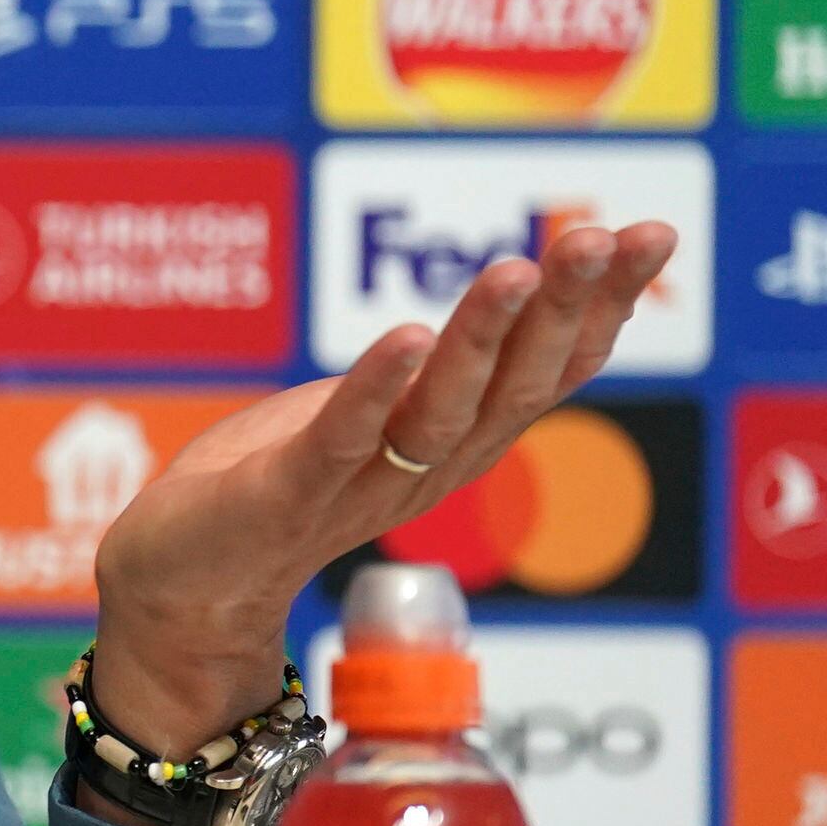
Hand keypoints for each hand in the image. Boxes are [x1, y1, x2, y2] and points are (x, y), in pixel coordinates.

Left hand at [82, 218, 678, 778]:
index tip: (651, 236)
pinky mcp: (284, 496)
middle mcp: (423, 468)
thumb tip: (508, 300)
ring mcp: (357, 486)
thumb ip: (431, 371)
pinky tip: (403, 335)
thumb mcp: (368, 413)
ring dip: (481, 340)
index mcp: (450, 442)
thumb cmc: (269, 485)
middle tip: (607, 237)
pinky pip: (340, 440)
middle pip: (515, 387)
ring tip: (518, 269)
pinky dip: (372, 389)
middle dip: (565, 309)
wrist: (175, 589)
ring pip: (440, 411)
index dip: (601, 308)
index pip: (544, 371)